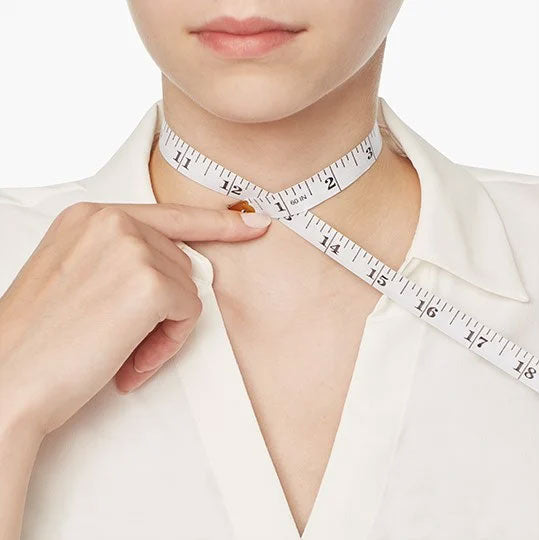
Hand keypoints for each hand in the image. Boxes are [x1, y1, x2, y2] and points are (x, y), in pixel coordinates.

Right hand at [0, 201, 270, 437]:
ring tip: (123, 353)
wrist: (7, 381)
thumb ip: (124, 259)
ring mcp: (132, 248)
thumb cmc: (39, 339)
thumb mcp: (75, 276)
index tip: (252, 222)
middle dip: (164, 307)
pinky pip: (189, 312)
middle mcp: (112, 221)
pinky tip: (130, 361)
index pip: (170, 216)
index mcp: (90, 216)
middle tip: (127, 341)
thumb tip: (177, 271)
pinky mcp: (150, 283)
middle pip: (181, 263)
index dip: (216, 222)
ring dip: (164, 329)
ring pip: (188, 290)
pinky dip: (168, 343)